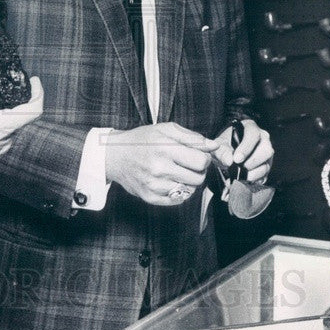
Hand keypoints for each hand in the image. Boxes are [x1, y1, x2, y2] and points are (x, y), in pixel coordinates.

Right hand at [0, 51, 42, 186]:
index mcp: (0, 127)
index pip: (33, 111)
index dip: (38, 93)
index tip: (34, 82)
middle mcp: (3, 143)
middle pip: (21, 119)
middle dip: (16, 102)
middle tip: (5, 89)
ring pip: (10, 130)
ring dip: (4, 116)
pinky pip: (0, 140)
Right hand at [104, 122, 218, 205]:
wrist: (115, 155)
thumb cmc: (142, 140)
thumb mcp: (166, 130)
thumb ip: (192, 137)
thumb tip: (214, 146)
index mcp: (164, 148)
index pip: (201, 162)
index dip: (204, 158)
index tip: (198, 155)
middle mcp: (159, 168)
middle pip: (198, 178)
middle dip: (198, 171)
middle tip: (189, 164)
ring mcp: (154, 185)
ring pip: (190, 190)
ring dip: (188, 181)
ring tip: (178, 171)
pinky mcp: (150, 197)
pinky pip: (177, 199)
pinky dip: (179, 191)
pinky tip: (170, 180)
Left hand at [212, 119, 273, 183]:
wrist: (227, 152)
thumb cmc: (225, 144)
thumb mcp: (220, 145)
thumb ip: (222, 151)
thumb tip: (229, 161)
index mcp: (251, 128)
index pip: (253, 135)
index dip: (246, 148)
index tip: (236, 159)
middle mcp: (264, 140)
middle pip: (266, 150)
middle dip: (252, 162)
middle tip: (239, 167)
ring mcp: (267, 154)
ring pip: (267, 165)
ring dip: (253, 174)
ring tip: (239, 176)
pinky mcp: (266, 166)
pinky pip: (265, 176)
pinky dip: (254, 180)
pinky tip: (244, 180)